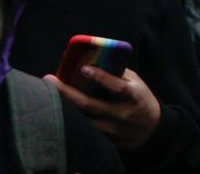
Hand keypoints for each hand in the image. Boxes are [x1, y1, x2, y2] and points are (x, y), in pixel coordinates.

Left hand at [47, 66, 161, 151]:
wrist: (150, 131)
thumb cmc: (141, 100)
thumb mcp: (137, 83)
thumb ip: (119, 74)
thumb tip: (95, 60)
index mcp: (133, 96)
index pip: (117, 87)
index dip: (101, 77)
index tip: (84, 68)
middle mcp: (120, 114)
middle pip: (89, 105)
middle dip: (67, 92)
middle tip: (49, 79)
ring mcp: (111, 129)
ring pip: (82, 119)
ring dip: (64, 106)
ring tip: (49, 92)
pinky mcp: (104, 139)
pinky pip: (83, 128)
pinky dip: (71, 117)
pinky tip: (60, 107)